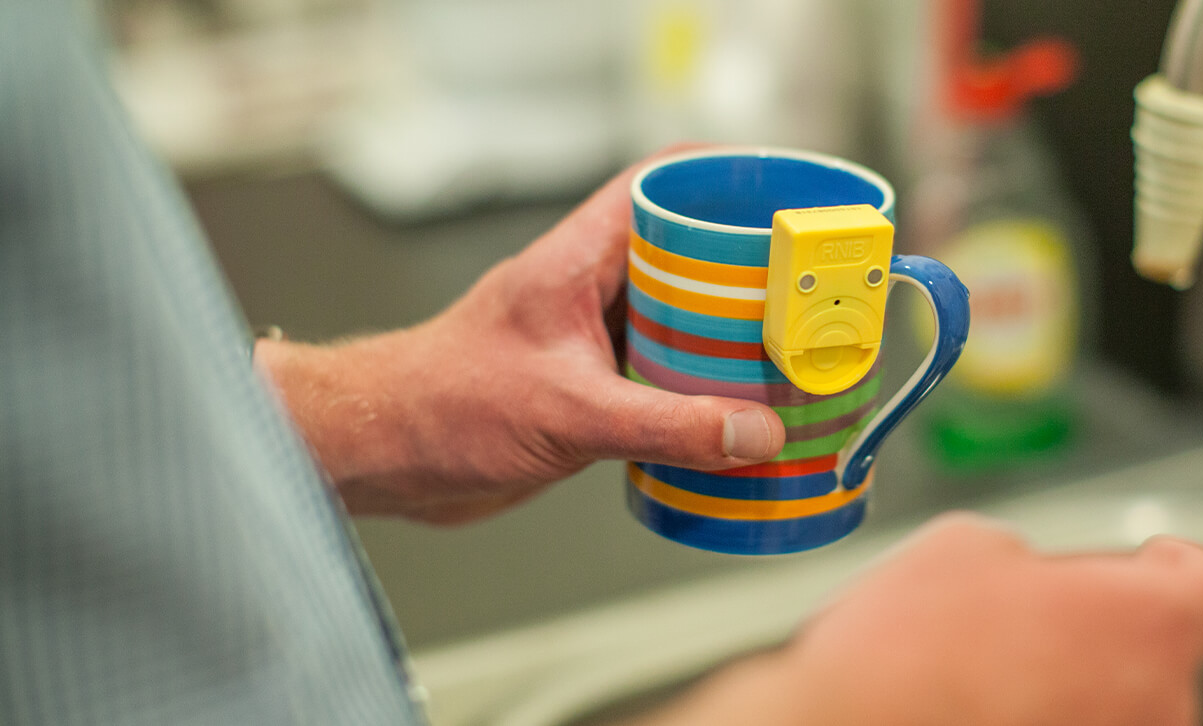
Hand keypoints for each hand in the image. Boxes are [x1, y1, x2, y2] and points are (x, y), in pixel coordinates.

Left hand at [255, 148, 785, 523]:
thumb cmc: (441, 406)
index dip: (720, 175)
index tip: (780, 189)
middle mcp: (587, 290)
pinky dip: (699, 392)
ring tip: (787, 351)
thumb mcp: (569, 411)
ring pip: (675, 319)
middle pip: (682, 253)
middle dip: (744, 267)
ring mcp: (587, 340)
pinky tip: (734, 416)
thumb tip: (754, 432)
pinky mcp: (586, 391)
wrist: (383, 456)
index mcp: (578, 260)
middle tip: (802, 287)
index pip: (656, 184)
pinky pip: (658, 377)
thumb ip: (666, 424)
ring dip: (726, 336)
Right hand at [642, 514, 1202, 725]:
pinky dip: (1042, 724)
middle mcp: (1159, 705)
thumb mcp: (961, 548)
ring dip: (1070, 693)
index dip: (1193, 576)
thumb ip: (1026, 556)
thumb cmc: (906, 659)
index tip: (1158, 567)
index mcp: (1151, 623)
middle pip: (1162, 661)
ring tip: (988, 682)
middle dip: (1102, 639)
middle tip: (1027, 627)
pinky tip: (980, 713)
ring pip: (1116, 711)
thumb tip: (1020, 574)